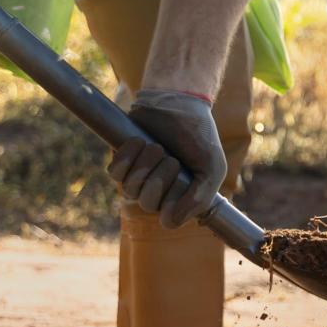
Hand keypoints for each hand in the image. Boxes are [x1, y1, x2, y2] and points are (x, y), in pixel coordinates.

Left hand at [108, 89, 225, 227]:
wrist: (179, 103)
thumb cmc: (199, 136)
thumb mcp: (212, 168)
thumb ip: (200, 198)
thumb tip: (169, 224)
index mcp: (182, 196)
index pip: (168, 219)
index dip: (173, 201)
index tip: (183, 178)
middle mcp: (159, 190)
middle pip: (147, 204)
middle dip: (159, 179)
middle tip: (171, 158)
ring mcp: (140, 176)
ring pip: (130, 189)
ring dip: (144, 165)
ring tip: (156, 146)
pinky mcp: (123, 160)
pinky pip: (115, 173)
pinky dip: (127, 157)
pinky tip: (139, 142)